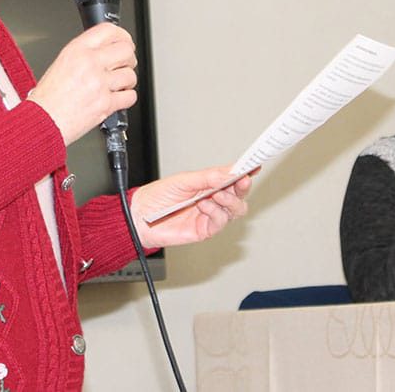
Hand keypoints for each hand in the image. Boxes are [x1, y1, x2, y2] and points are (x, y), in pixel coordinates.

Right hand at [31, 23, 136, 144]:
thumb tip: (104, 50)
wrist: (41, 122)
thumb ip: (83, 54)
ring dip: (128, 81)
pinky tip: (118, 98)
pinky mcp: (106, 104)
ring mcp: (99, 84)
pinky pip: (130, 96)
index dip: (122, 35)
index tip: (125, 41)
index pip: (108, 31)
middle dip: (129, 58)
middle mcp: (89, 63)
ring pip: (130, 74)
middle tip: (125, 64)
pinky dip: (127, 98)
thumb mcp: (60, 63)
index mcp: (76, 50)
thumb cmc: (46, 98)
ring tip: (119, 84)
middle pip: (125, 50)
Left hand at [130, 166, 254, 248]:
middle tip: (242, 179)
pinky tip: (204, 205)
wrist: (140, 217)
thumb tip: (229, 171)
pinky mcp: (205, 229)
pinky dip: (215, 211)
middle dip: (243, 186)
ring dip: (229, 200)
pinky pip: (221, 221)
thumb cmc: (158, 196)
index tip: (255, 165)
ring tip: (216, 194)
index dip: (245, 171)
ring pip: (236, 209)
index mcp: (208, 184)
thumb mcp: (184, 180)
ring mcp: (210, 215)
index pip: (232, 177)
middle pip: (239, 194)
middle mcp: (213, 199)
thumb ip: (208, 177)